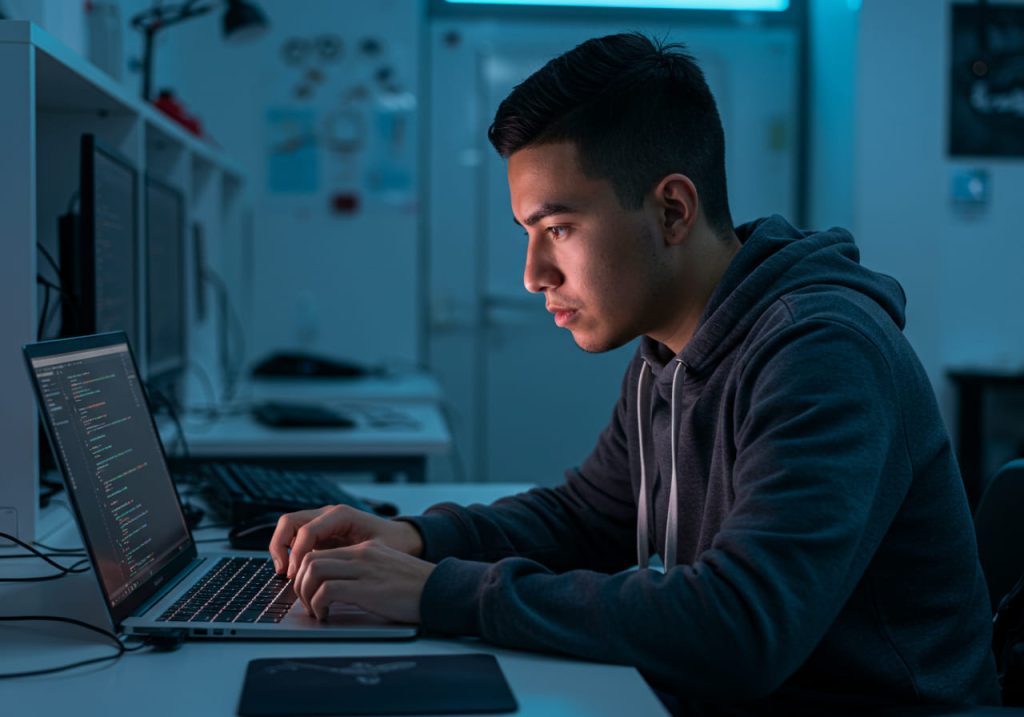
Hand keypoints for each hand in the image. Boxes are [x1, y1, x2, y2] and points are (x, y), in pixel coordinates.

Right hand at [268, 504, 423, 578]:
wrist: (401, 539)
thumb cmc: (392, 544)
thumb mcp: (377, 550)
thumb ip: (355, 557)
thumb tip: (329, 571)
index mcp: (341, 515)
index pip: (307, 530)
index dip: (298, 553)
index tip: (297, 573)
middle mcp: (327, 515)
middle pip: (289, 522)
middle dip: (281, 546)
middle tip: (284, 571)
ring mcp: (321, 523)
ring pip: (288, 528)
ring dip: (281, 549)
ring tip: (285, 572)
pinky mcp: (318, 534)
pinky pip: (294, 538)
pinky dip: (288, 552)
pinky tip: (294, 572)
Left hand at [293, 539, 434, 623]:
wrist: (441, 591)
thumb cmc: (416, 589)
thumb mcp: (386, 571)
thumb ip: (363, 574)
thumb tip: (336, 590)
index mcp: (366, 550)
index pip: (321, 552)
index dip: (306, 574)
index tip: (308, 592)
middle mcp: (362, 555)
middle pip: (310, 559)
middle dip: (300, 584)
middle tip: (307, 603)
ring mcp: (364, 569)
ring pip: (313, 571)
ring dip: (306, 594)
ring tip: (315, 610)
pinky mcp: (367, 588)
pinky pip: (327, 591)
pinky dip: (319, 605)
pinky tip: (327, 615)